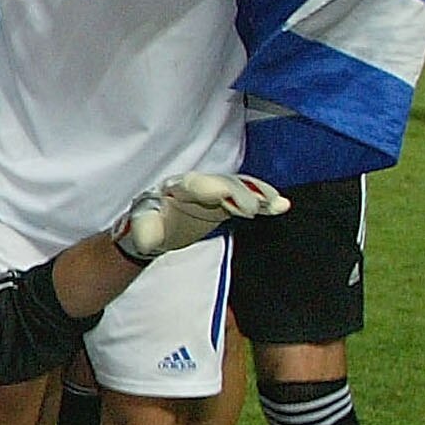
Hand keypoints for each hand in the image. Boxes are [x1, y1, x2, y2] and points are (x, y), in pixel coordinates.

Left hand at [113, 172, 287, 261]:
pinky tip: (281, 206)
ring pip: (239, 187)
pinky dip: (263, 201)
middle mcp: (196, 184)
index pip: (195, 184)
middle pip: (224, 183)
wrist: (154, 229)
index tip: (228, 197)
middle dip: (241, 193)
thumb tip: (147, 241)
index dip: (212, 188)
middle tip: (256, 208)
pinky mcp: (225, 201)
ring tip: (278, 205)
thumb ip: (146, 233)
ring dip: (259, 195)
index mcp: (174, 189)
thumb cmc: (147, 229)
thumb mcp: (143, 232)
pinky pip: (247, 196)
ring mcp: (212, 191)